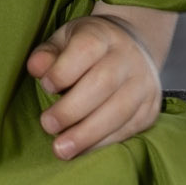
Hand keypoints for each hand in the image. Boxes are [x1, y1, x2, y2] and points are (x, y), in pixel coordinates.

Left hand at [27, 13, 161, 160]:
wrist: (131, 48)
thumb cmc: (89, 47)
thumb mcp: (66, 40)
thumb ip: (49, 54)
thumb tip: (36, 68)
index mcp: (104, 34)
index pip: (86, 48)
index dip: (63, 70)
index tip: (46, 86)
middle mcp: (128, 56)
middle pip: (103, 83)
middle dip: (72, 109)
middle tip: (48, 125)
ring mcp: (144, 83)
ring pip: (118, 111)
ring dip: (87, 135)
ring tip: (62, 149)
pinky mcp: (150, 110)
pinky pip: (127, 130)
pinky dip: (102, 143)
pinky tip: (82, 150)